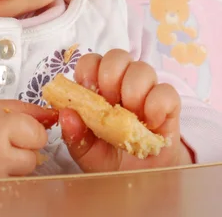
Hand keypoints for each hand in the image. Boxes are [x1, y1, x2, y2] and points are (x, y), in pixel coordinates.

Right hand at [0, 97, 57, 178]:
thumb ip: (20, 107)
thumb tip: (49, 113)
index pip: (38, 135)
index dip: (33, 129)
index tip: (22, 126)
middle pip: (34, 156)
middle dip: (25, 146)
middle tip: (4, 138)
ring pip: (23, 171)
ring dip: (15, 161)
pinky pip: (10, 181)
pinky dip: (5, 173)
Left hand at [59, 50, 192, 171]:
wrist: (140, 178)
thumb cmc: (109, 156)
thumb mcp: (86, 152)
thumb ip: (74, 136)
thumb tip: (66, 115)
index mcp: (97, 87)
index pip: (91, 61)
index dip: (88, 70)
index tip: (88, 90)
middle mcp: (121, 82)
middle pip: (117, 56)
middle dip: (111, 75)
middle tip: (110, 101)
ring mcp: (146, 90)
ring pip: (142, 68)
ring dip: (134, 90)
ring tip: (131, 114)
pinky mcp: (168, 103)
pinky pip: (166, 91)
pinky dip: (157, 105)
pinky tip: (151, 123)